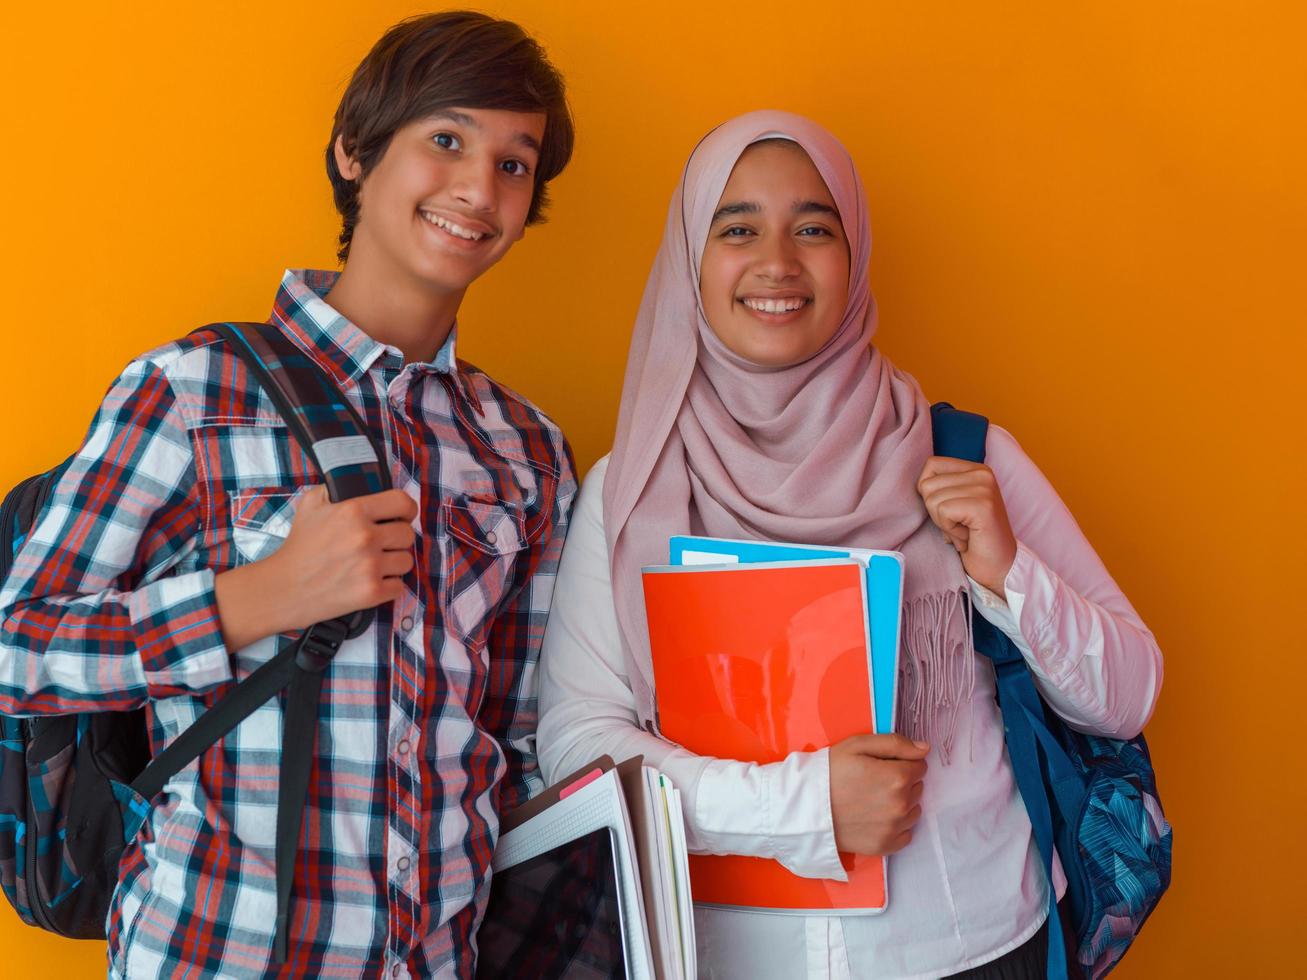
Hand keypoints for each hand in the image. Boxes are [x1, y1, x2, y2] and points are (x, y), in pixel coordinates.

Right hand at [216, 487, 416, 649]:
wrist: (284, 588)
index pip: (403, 502)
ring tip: (374, 563)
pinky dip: (389, 585)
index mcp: (353, 511)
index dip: (406, 510)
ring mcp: (370, 566)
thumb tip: (359, 481)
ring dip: (394, 562)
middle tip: (381, 544)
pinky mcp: (372, 592)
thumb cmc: (299, 546)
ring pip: (407, 561)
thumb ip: (337, 488)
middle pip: (408, 534)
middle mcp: (365, 537)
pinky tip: (371, 581)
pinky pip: (400, 585)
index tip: (402, 516)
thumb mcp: (311, 504)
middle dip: (397, 538)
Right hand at [828, 733, 928, 855]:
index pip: (920, 765)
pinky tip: (876, 817)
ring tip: (874, 799)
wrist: (806, 806)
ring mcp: (894, 828)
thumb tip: (925, 749)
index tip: (883, 764)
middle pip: (918, 788)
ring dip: (901, 803)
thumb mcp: (858, 745)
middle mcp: (901, 805)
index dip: (902, 762)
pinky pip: (906, 834)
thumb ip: (895, 743)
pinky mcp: (886, 846)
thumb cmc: (830, 771)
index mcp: (898, 777)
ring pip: (914, 810)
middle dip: (902, 782)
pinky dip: (896, 826)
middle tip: (875, 780)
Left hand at [916, 456, 1017, 598]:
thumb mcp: (954, 504)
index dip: (929, 492)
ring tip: (964, 531)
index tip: (951, 511)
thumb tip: (916, 483)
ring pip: (932, 499)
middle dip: (936, 512)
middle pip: (927, 484)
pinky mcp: (983, 506)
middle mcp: (982, 473)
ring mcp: (984, 488)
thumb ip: (940, 487)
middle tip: (959, 525)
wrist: (998, 566)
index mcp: (976, 469)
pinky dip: (950, 530)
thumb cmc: (972, 538)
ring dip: (943, 523)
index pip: (931, 465)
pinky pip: (943, 512)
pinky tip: (967, 537)